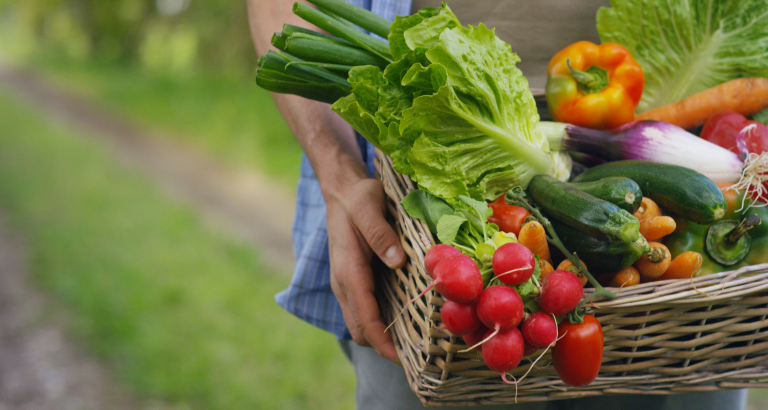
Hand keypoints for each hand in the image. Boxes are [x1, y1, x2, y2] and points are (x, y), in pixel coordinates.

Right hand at [326, 176, 405, 362]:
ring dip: (381, 336)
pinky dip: (379, 321)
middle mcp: (343, 282)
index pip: (364, 317)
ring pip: (360, 322)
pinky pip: (364, 309)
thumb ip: (380, 233)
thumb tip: (396, 261)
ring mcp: (346, 283)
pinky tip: (404, 319)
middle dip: (383, 346)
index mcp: (348, 270)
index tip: (402, 359)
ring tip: (414, 343)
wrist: (341, 189)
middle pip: (360, 329)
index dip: (382, 342)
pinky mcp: (353, 280)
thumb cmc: (358, 197)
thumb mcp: (368, 206)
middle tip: (417, 355)